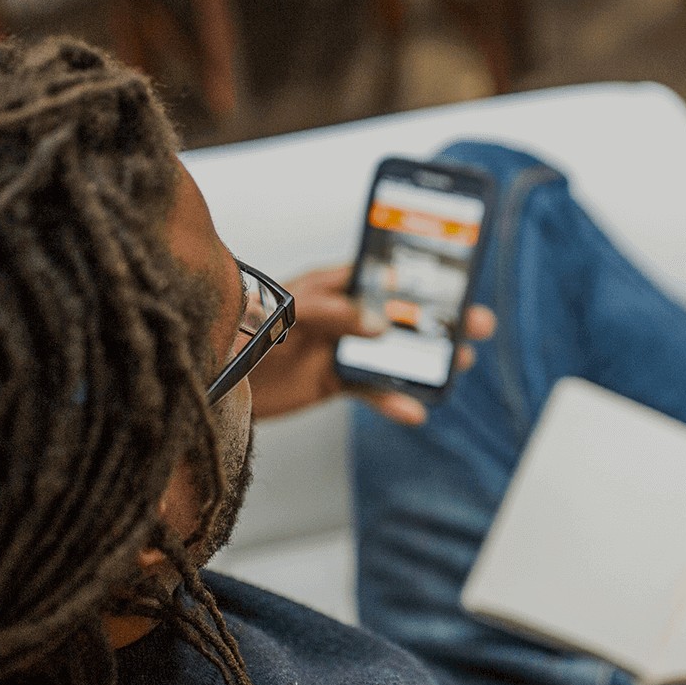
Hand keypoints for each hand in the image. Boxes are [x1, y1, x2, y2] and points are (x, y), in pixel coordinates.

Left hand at [246, 264, 496, 423]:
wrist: (209, 381)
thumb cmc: (236, 330)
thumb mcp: (285, 313)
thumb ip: (331, 312)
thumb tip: (380, 324)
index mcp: (329, 285)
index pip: (379, 273)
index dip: (415, 274)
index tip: (453, 277)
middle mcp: (339, 315)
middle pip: (398, 314)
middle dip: (438, 319)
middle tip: (476, 322)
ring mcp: (337, 348)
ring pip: (392, 352)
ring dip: (425, 359)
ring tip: (459, 363)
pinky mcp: (332, 382)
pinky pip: (370, 391)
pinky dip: (392, 401)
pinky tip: (415, 411)